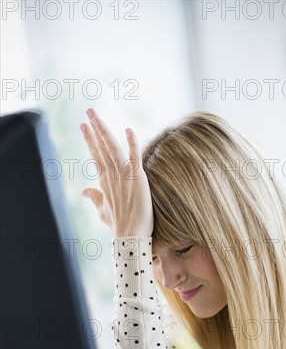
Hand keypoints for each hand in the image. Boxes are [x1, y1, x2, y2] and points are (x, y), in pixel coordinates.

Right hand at [80, 109, 152, 237]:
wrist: (130, 236)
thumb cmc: (118, 225)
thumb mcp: (103, 210)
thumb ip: (94, 197)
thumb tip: (84, 191)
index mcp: (104, 181)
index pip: (96, 156)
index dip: (90, 140)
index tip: (84, 126)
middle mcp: (112, 176)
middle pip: (101, 148)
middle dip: (94, 129)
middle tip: (88, 112)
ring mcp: (123, 176)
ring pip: (112, 149)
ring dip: (105, 132)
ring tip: (96, 117)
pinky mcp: (137, 179)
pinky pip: (134, 157)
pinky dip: (132, 144)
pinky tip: (128, 130)